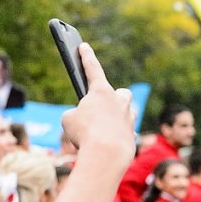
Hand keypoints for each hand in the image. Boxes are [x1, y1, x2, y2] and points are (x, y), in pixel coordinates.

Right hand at [60, 44, 134, 164]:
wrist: (106, 155)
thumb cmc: (85, 133)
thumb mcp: (68, 120)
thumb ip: (76, 115)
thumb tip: (84, 120)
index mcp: (101, 91)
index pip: (92, 68)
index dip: (86, 57)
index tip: (84, 46)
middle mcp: (118, 101)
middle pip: (119, 93)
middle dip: (112, 97)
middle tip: (100, 108)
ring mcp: (128, 117)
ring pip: (126, 111)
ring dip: (117, 116)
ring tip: (102, 129)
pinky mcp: (132, 134)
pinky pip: (125, 131)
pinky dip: (117, 136)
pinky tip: (109, 143)